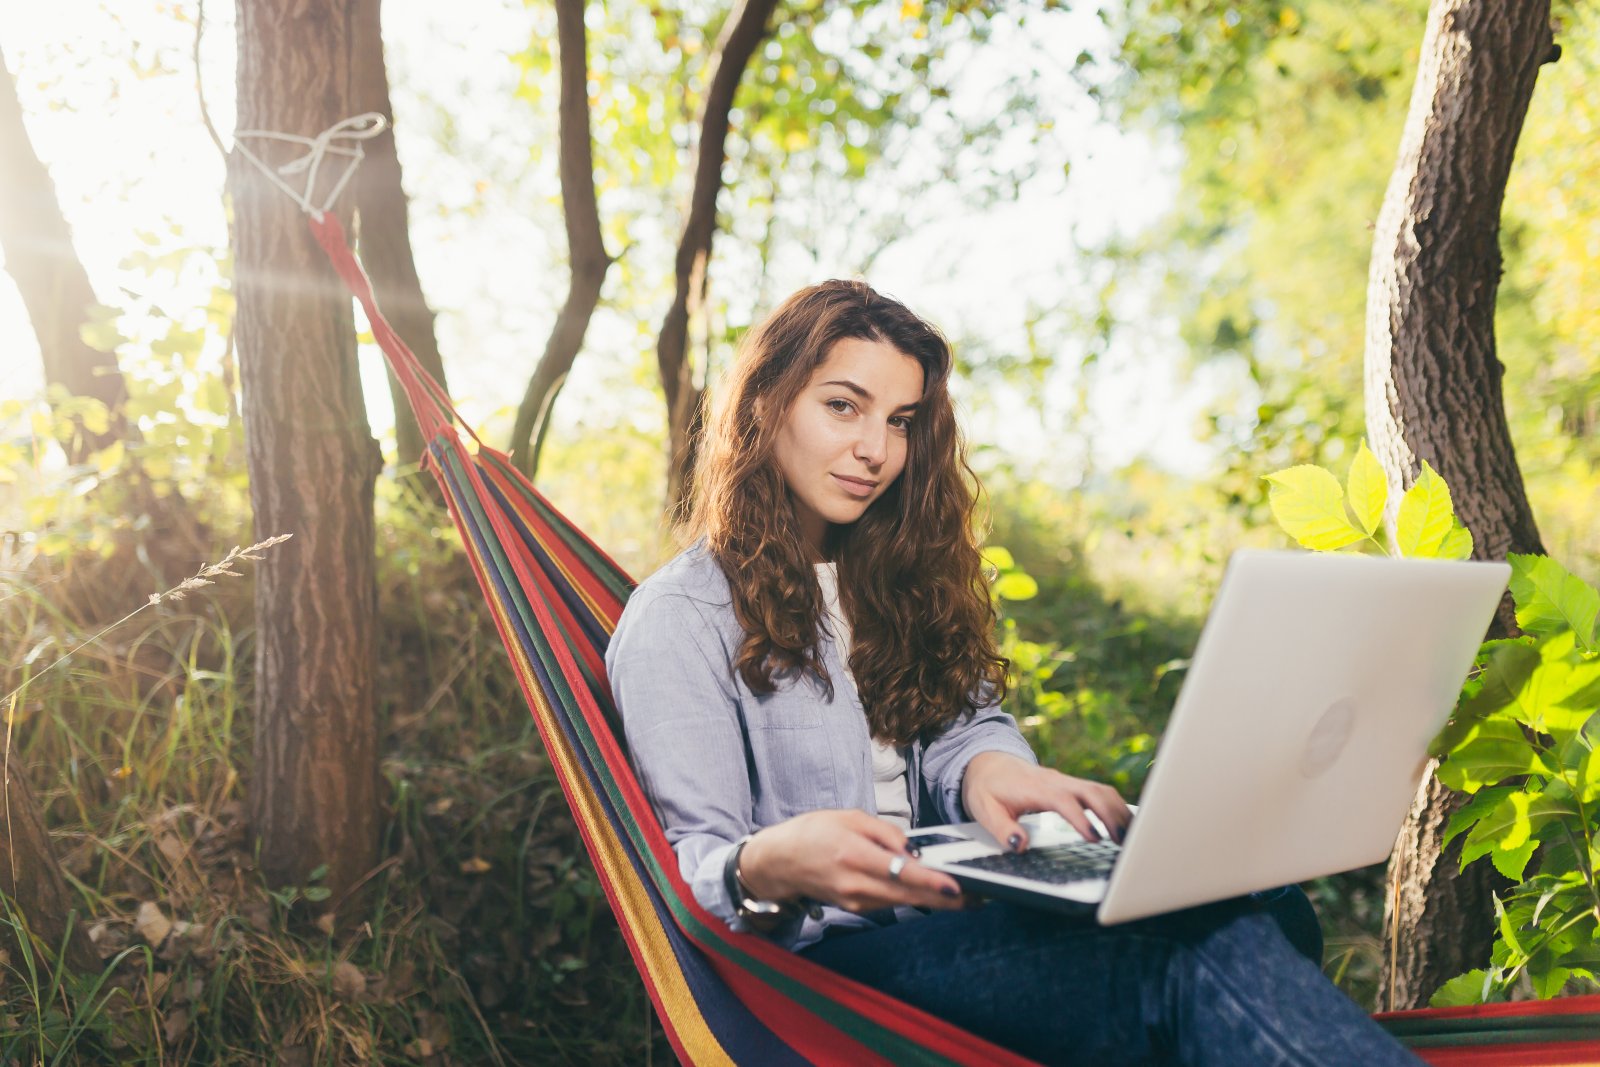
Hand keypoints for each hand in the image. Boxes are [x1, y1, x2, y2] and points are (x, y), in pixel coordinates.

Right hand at [737, 809, 968, 913]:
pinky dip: (915, 899)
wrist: (778, 862)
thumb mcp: (848, 818)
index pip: (901, 873)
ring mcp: (856, 900)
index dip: (931, 883)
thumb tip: (913, 850)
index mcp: (854, 856)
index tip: (957, 887)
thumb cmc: (812, 833)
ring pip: (904, 903)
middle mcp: (856, 885)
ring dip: (935, 901)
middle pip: (909, 896)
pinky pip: (892, 903)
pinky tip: (935, 893)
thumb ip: (883, 833)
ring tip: (967, 896)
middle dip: (946, 899)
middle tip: (980, 897)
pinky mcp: (856, 907)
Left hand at [961, 752, 1131, 851]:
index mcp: (1035, 788)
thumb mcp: (984, 810)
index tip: (1095, 839)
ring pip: (1100, 790)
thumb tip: (1020, 846)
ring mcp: (1065, 782)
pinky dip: (1115, 806)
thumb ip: (1001, 829)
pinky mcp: (1071, 786)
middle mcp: (1055, 782)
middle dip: (1111, 815)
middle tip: (1124, 842)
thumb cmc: (987, 788)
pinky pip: (1099, 792)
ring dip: (1118, 810)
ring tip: (1130, 837)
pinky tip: (1124, 824)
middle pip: (1091, 792)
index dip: (1081, 819)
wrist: (988, 763)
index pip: (1064, 801)